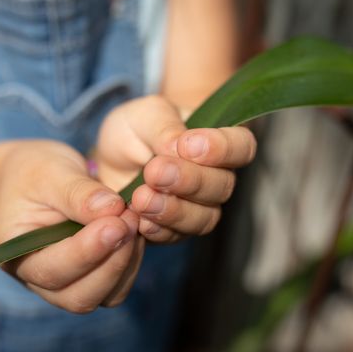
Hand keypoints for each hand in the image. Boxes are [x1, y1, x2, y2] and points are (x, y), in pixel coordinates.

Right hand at [0, 141, 143, 312]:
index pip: (51, 270)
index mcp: (14, 254)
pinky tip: (134, 231)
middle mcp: (37, 280)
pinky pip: (117, 287)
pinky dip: (132, 263)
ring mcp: (65, 286)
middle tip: (131, 219)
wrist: (38, 177)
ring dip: (126, 263)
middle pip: (79, 297)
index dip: (88, 252)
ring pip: (103, 297)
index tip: (117, 223)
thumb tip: (113, 209)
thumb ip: (78, 192)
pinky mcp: (91, 281)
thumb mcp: (50, 171)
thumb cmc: (37, 172)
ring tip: (133, 220)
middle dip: (111, 262)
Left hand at [96, 96, 255, 242]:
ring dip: (173, 210)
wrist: (111, 159)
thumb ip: (165, 128)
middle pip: (222, 186)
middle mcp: (216, 177)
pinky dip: (158, 230)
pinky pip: (176, 236)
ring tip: (141, 198)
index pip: (241, 146)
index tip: (188, 145)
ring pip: (204, 218)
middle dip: (189, 180)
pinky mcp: (175, 231)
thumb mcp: (146, 115)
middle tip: (155, 171)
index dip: (222, 149)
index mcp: (219, 142)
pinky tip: (139, 219)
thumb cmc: (137, 129)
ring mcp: (199, 208)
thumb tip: (177, 148)